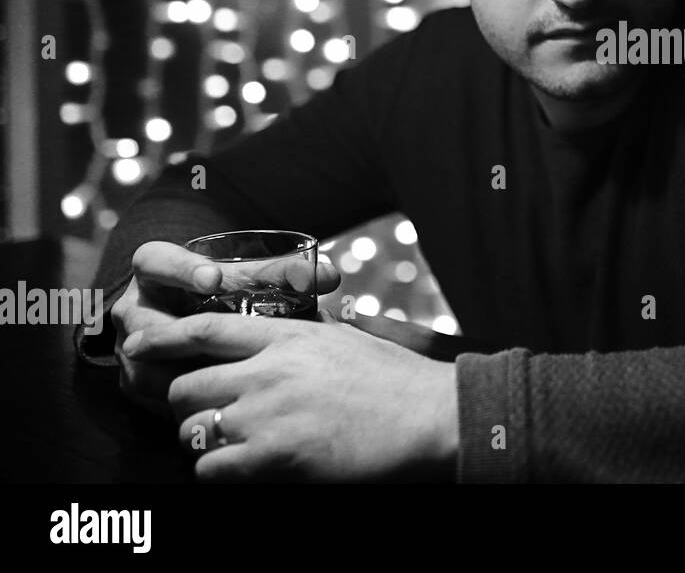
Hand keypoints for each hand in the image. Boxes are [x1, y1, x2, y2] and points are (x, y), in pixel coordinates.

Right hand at [111, 241, 340, 418]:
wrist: (196, 314)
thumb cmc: (228, 287)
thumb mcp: (247, 274)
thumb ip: (284, 274)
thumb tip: (329, 278)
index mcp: (156, 267)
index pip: (155, 259)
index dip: (181, 270)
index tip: (215, 280)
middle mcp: (137, 306)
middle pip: (146, 322)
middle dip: (179, 335)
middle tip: (214, 344)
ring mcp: (130, 345)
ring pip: (145, 365)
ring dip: (182, 373)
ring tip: (221, 378)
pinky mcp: (137, 378)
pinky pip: (152, 395)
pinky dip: (182, 400)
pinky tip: (217, 404)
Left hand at [123, 310, 458, 481]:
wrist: (430, 417)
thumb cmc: (398, 381)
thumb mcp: (347, 341)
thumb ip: (305, 337)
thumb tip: (284, 338)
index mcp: (289, 336)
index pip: (206, 328)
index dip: (163, 336)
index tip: (137, 343)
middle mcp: (269, 370)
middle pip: (187, 385)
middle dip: (188, 404)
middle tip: (208, 417)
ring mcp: (269, 413)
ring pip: (192, 430)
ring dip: (204, 443)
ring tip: (232, 448)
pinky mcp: (275, 456)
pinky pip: (211, 469)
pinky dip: (220, 473)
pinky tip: (245, 470)